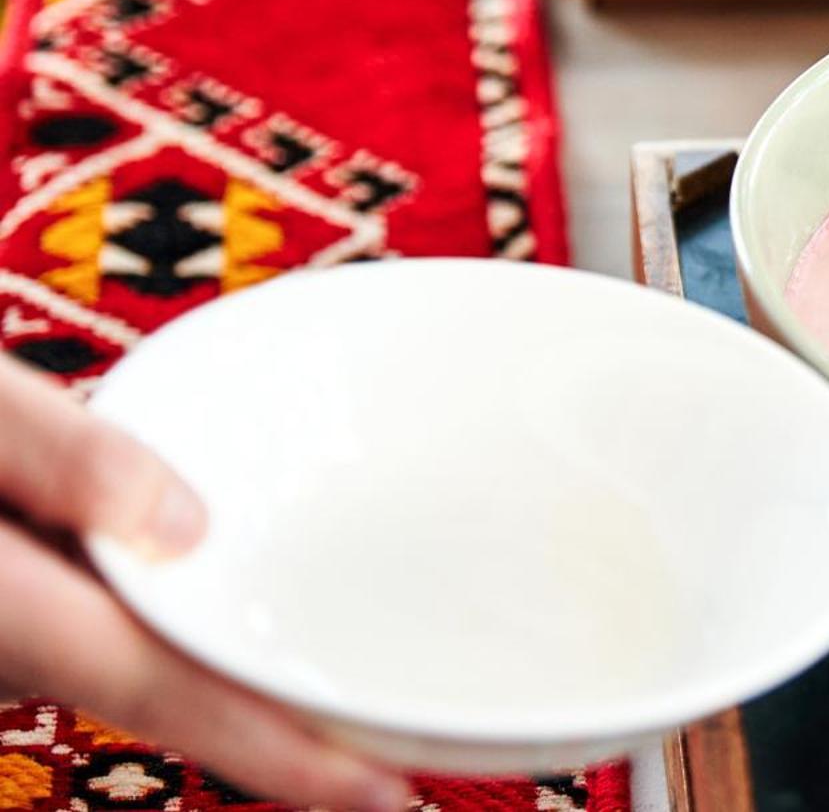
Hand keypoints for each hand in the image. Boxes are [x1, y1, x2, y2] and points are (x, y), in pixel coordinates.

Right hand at [0, 361, 407, 810]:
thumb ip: (58, 454)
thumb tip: (185, 527)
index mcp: (5, 608)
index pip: (164, 688)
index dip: (279, 754)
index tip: (384, 795)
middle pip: (149, 690)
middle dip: (258, 720)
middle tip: (385, 738)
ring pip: (110, 666)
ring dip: (197, 670)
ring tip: (319, 675)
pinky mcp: (2, 632)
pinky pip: (74, 643)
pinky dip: (136, 633)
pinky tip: (182, 586)